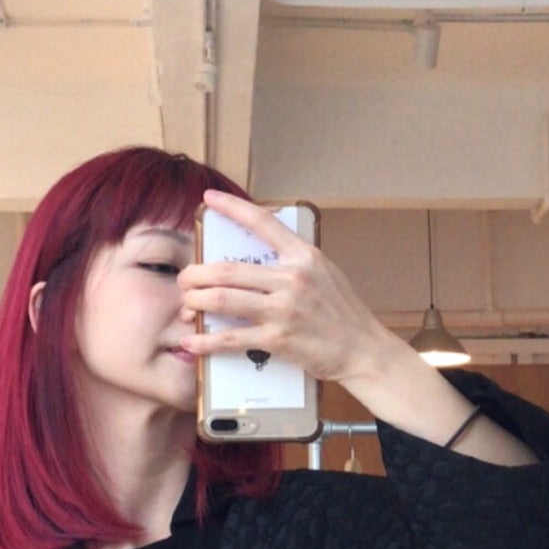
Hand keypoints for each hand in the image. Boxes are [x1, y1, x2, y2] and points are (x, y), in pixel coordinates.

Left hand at [178, 189, 391, 383]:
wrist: (363, 349)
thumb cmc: (343, 312)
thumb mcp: (324, 272)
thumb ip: (293, 261)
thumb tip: (257, 256)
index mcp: (303, 256)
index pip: (262, 222)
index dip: (231, 208)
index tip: (209, 199)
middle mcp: (292, 278)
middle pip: (227, 269)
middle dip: (195, 274)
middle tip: (185, 279)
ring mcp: (284, 310)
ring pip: (222, 299)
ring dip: (195, 301)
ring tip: (186, 304)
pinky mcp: (278, 339)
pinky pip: (231, 338)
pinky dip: (206, 340)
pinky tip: (192, 340)